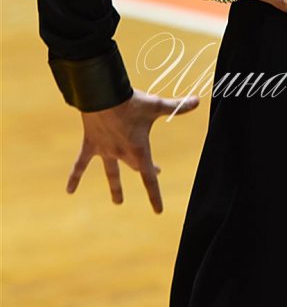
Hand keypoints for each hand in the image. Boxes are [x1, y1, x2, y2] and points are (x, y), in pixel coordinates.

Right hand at [67, 88, 199, 213]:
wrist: (102, 95)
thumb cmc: (131, 102)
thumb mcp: (156, 105)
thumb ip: (176, 106)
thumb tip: (198, 101)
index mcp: (138, 150)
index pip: (149, 179)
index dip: (155, 195)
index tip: (158, 211)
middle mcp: (121, 154)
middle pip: (136, 168)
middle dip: (146, 171)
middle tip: (156, 172)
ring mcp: (105, 151)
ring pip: (111, 173)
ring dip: (116, 186)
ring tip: (118, 202)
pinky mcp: (91, 143)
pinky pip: (81, 163)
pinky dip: (75, 176)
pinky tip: (69, 191)